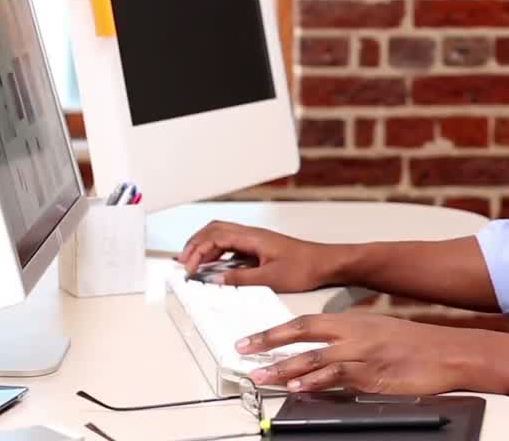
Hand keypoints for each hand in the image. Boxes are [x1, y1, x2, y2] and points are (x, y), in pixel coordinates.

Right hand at [177, 221, 339, 291]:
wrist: (326, 263)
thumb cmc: (304, 267)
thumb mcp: (270, 279)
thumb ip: (240, 279)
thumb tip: (215, 279)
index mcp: (252, 237)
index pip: (214, 236)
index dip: (197, 251)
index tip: (189, 268)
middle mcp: (251, 234)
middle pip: (213, 230)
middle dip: (194, 244)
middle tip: (182, 263)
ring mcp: (255, 239)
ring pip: (221, 236)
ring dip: (204, 247)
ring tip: (192, 263)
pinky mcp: (259, 247)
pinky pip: (231, 245)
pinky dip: (216, 253)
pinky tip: (213, 266)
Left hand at [238, 313, 495, 394]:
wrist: (450, 351)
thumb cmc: (418, 346)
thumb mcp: (380, 335)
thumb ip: (351, 342)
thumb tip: (324, 357)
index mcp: (354, 322)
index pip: (305, 322)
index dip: (276, 331)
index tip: (252, 339)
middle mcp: (354, 333)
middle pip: (303, 333)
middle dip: (269, 343)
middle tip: (243, 353)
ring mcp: (362, 352)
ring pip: (315, 357)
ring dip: (285, 368)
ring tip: (262, 377)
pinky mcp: (373, 373)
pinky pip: (338, 376)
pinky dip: (316, 382)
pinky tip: (300, 388)